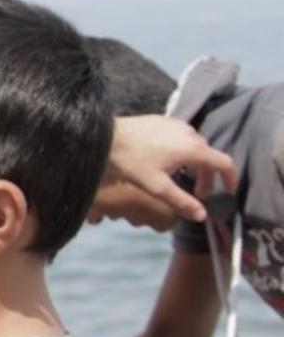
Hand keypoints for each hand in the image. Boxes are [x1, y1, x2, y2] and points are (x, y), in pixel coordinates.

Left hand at [109, 114, 236, 223]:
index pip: (225, 163)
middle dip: (207, 177)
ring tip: (183, 178)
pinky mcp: (164, 120)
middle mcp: (190, 133)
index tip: (229, 191)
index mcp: (193, 149)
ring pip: (196, 146)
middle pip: (210, 156)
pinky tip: (168, 162)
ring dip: (195, 164)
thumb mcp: (157, 187)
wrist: (105, 137)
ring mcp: (177, 124)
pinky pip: (182, 137)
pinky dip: (184, 151)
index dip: (231, 179)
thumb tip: (202, 216)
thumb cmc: (131, 162)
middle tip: (198, 194)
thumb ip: (182, 201)